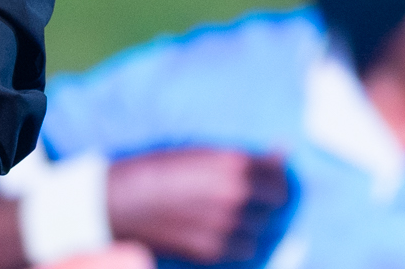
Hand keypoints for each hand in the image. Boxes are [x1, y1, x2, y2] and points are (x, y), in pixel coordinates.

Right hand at [106, 147, 291, 264]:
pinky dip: (238, 245)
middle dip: (267, 203)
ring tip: (231, 218)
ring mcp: (224, 226)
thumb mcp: (203, 154)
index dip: (277, 180)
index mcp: (233, 165)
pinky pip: (243, 251)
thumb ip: (244, 158)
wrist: (122, 203)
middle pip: (275, 205)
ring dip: (253, 226)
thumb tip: (282, 152)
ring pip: (261, 231)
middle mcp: (234, 195)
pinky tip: (220, 234)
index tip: (270, 183)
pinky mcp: (210, 252)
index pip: (279, 176)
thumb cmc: (161, 170)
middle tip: (252, 202)